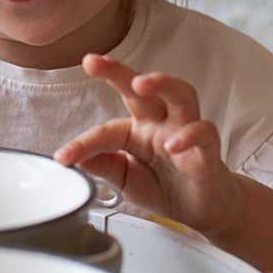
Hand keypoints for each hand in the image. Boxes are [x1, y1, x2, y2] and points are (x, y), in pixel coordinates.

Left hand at [54, 54, 243, 236]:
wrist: (204, 209)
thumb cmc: (165, 187)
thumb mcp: (126, 179)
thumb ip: (104, 166)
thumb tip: (73, 158)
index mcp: (137, 130)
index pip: (106, 130)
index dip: (82, 143)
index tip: (63, 157)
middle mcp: (161, 123)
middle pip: (142, 88)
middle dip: (117, 71)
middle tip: (92, 62)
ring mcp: (186, 131)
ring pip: (180, 94)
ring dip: (161, 83)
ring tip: (140, 83)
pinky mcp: (209, 149)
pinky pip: (204, 132)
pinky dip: (190, 135)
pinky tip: (173, 145)